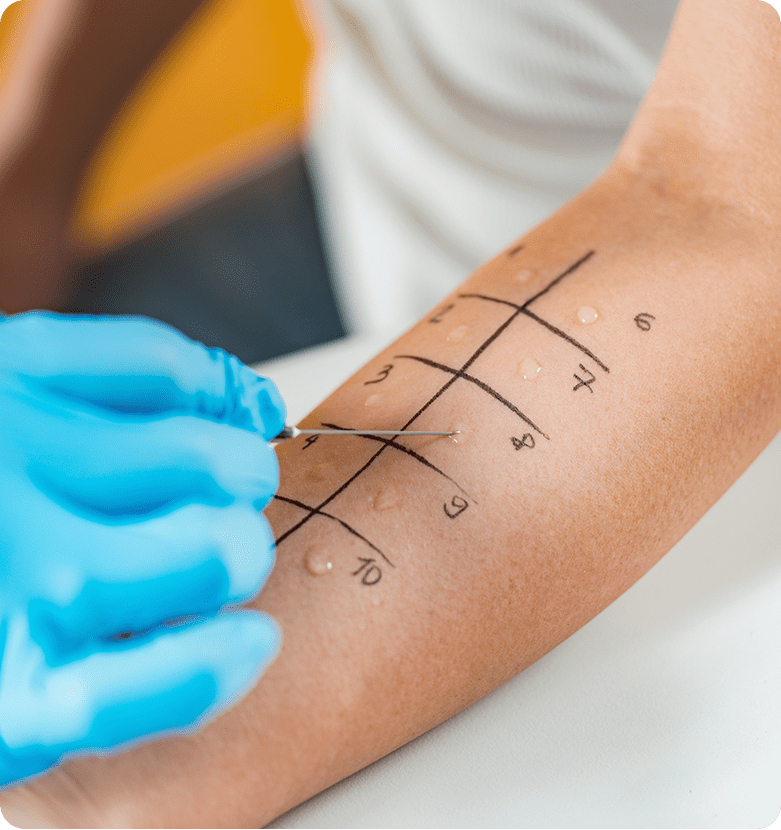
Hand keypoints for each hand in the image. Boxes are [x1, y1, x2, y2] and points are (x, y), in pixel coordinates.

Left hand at [0, 312, 285, 789]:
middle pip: (218, 553)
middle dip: (244, 549)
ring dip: (239, 470)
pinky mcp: (13, 367)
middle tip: (223, 539)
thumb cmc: (4, 584)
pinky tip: (203, 407)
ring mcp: (10, 452)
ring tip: (217, 473)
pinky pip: (163, 366)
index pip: (137, 691)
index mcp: (1, 681)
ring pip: (204, 459)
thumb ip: (142, 685)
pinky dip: (214, 387)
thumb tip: (247, 643)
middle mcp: (6, 560)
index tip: (250, 640)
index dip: (217, 664)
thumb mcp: (29, 691)